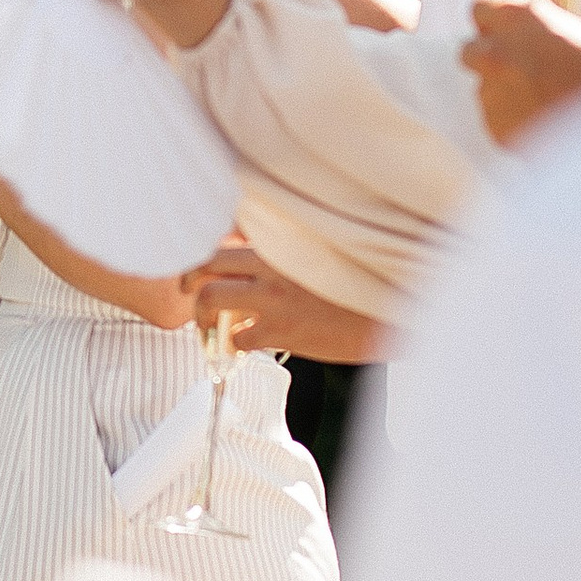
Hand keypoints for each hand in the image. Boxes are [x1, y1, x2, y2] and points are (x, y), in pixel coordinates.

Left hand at [191, 238, 388, 359]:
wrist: (392, 309)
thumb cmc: (361, 281)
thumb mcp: (320, 251)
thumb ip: (284, 249)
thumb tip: (251, 249)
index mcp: (281, 239)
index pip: (228, 234)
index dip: (211, 250)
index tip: (207, 262)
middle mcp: (270, 262)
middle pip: (207, 262)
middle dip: (189, 278)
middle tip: (188, 290)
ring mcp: (273, 297)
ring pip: (210, 298)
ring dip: (201, 314)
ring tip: (206, 325)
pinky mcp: (281, 330)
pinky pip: (238, 337)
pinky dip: (233, 343)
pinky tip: (242, 346)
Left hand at [462, 0, 580, 146]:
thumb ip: (563, 29)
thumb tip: (558, 31)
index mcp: (519, 18)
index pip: (482, 5)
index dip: (494, 16)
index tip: (506, 23)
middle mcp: (497, 52)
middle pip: (472, 50)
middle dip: (491, 55)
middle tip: (519, 63)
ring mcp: (494, 94)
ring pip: (487, 89)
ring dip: (507, 92)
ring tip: (547, 104)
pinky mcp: (498, 131)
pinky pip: (499, 121)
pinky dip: (517, 122)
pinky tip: (549, 127)